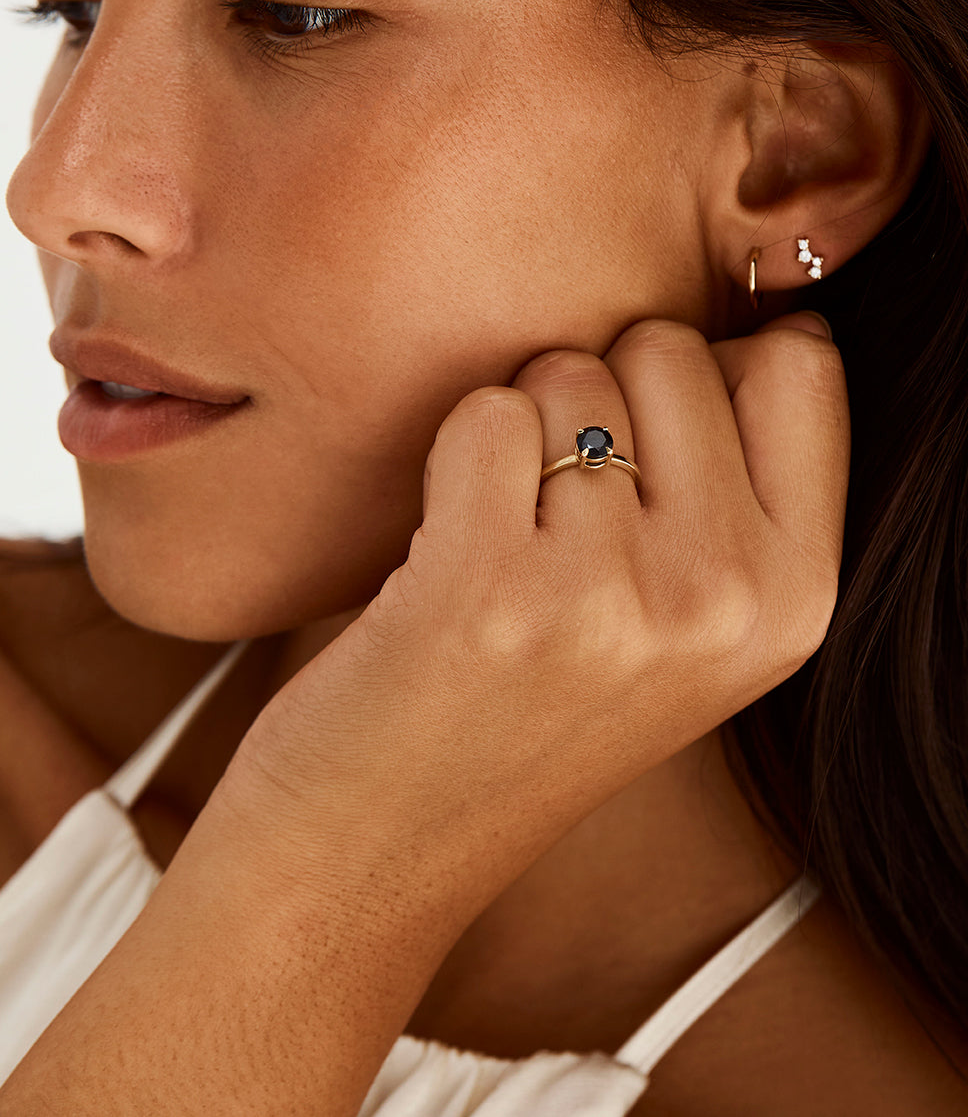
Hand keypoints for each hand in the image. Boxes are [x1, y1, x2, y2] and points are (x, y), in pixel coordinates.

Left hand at [219, 313, 848, 926]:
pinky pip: (485, 414)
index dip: (706, 371)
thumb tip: (743, 329)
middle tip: (554, 511)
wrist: (377, 850)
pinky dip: (450, 460)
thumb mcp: (685, 632)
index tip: (646, 441)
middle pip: (670, 347)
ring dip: (517, 434)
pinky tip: (443, 553)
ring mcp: (614, 596)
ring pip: (567, 372)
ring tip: (500, 544)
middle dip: (597, 395)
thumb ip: (732, 493)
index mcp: (795, 602)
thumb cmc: (521, 716)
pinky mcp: (492, 588)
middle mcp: (726, 599)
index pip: (801, 366)